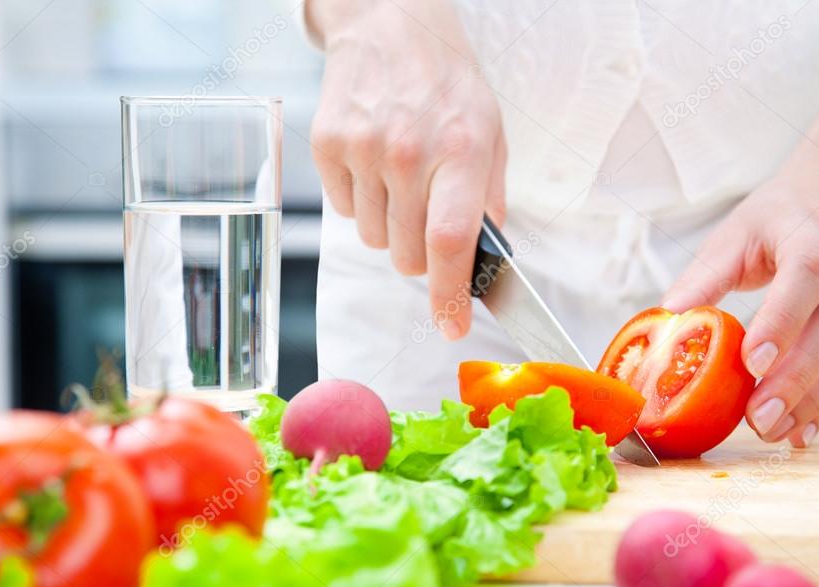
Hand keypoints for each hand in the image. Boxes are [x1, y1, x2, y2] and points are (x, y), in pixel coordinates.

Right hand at [308, 0, 505, 339]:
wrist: (390, 24)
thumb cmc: (446, 82)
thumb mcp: (490, 129)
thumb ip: (491, 195)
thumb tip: (484, 253)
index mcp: (461, 149)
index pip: (450, 240)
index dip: (449, 293)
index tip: (451, 324)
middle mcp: (408, 151)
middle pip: (405, 254)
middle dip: (419, 256)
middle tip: (426, 217)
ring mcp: (362, 148)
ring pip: (373, 239)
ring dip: (389, 226)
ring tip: (400, 178)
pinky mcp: (327, 145)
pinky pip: (344, 211)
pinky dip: (361, 201)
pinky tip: (373, 164)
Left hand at [663, 68, 818, 446]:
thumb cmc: (782, 216)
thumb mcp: (734, 234)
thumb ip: (703, 278)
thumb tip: (665, 320)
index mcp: (810, 230)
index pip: (807, 274)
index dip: (783, 320)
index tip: (752, 363)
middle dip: (798, 378)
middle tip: (758, 419)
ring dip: (817, 399)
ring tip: (774, 432)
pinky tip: (802, 428)